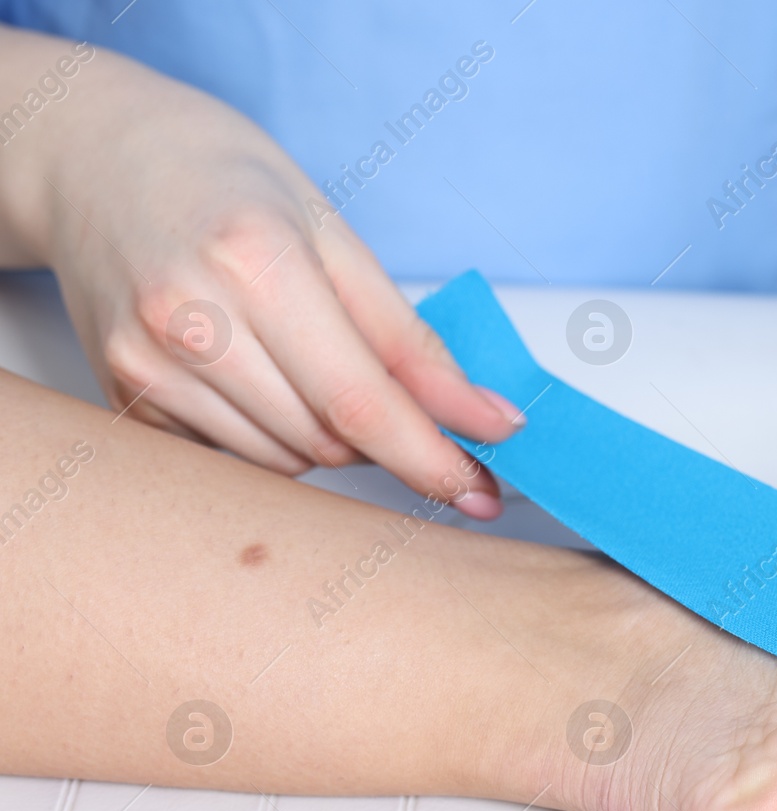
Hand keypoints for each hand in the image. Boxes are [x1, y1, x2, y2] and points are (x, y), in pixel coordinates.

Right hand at [9, 31, 518, 514]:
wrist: (99, 160)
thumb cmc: (225, 183)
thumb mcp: (335, 235)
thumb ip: (410, 339)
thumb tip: (484, 417)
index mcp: (256, 264)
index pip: (361, 402)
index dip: (432, 458)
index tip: (481, 490)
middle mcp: (191, 321)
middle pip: (327, 442)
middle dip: (384, 438)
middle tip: (397, 397)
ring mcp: (147, 365)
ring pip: (284, 463)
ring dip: (327, 440)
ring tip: (312, 364)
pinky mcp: (125, 398)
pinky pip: (233, 459)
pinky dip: (273, 438)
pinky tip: (261, 377)